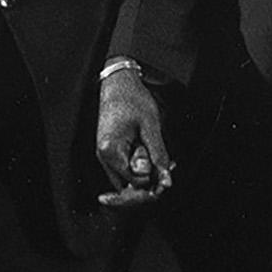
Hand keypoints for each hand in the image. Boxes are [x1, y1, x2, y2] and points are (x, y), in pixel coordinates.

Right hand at [95, 63, 173, 206]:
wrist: (117, 83)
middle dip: (149, 181)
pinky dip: (136, 170)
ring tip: (156, 159)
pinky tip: (149, 159)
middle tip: (165, 167)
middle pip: (128, 188)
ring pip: (125, 182)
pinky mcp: (108, 153)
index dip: (155, 180)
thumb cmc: (132, 100)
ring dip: (143, 177)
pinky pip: (123, 172)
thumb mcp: (151, 127)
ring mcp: (104, 156)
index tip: (167, 168)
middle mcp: (103, 157)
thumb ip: (158, 156)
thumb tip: (166, 181)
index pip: (136, 183)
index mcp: (111, 151)